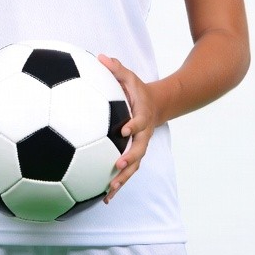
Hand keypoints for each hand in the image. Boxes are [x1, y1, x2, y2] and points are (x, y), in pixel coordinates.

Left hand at [97, 54, 157, 203]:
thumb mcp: (129, 76)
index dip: (133, 125)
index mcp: (141, 115)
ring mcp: (139, 147)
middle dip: (129, 159)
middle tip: (117, 166)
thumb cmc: (136, 89)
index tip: (123, 129)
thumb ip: (115, 68)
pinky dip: (118, 184)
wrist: (155, 105)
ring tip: (109, 192)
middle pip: (139, 150)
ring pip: (134, 166)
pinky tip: (104, 198)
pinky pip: (127, 171)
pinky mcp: (133, 155)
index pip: (139, 121)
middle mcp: (142, 134)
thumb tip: (99, 56)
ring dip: (123, 179)